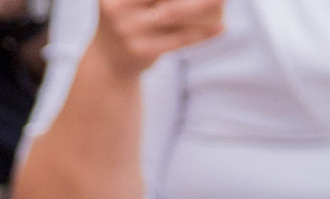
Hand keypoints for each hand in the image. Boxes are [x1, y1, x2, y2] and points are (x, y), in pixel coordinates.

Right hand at [91, 0, 222, 78]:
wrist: (108, 62)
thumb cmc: (127, 20)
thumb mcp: (130, 1)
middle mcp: (117, 7)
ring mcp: (128, 30)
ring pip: (175, 13)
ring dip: (204, 5)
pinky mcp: (142, 51)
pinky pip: (179, 39)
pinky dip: (202, 33)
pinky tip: (221, 27)